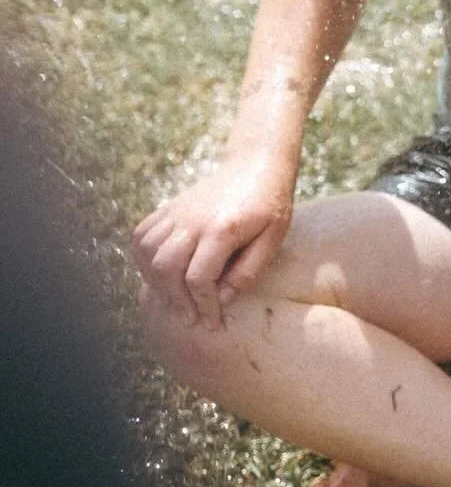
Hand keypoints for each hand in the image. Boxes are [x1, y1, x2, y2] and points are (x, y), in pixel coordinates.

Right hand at [132, 155, 293, 329]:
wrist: (257, 163)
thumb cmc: (270, 204)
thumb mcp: (273, 237)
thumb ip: (249, 271)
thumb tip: (223, 299)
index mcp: (222, 228)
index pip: (198, 278)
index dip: (204, 306)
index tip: (213, 323)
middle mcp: (193, 219)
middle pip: (165, 268)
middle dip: (176, 300)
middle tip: (191, 317)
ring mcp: (178, 211)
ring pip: (147, 252)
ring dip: (156, 281)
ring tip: (176, 297)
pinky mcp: (169, 207)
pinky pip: (142, 234)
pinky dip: (144, 257)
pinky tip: (161, 271)